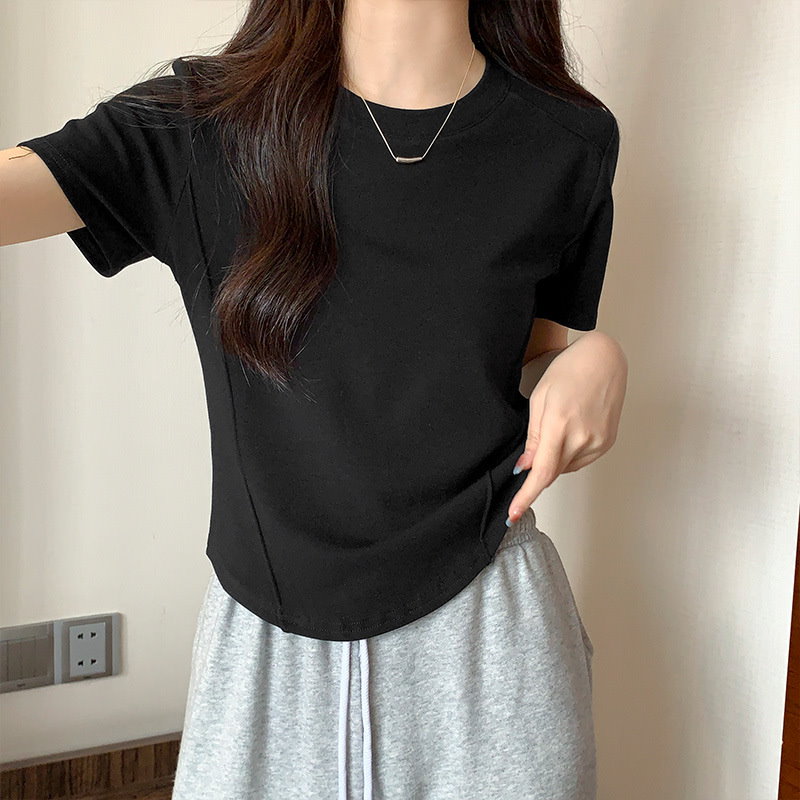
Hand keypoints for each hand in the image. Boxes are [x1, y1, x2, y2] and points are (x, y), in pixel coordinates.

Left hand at [506, 330, 627, 523]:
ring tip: (557, 428)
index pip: (541, 472)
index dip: (526, 495)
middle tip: (533, 449)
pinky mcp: (607, 442)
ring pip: (567, 467)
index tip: (514, 513)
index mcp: (560, 425)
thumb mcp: (540, 400)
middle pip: (553, 471)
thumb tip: (526, 467)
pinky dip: (569, 455)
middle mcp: (583, 437)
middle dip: (538, 468)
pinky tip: (569, 433)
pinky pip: (582, 460)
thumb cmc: (569, 371)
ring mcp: (599, 441)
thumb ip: (533, 438)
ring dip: (555, 460)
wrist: (604, 359)